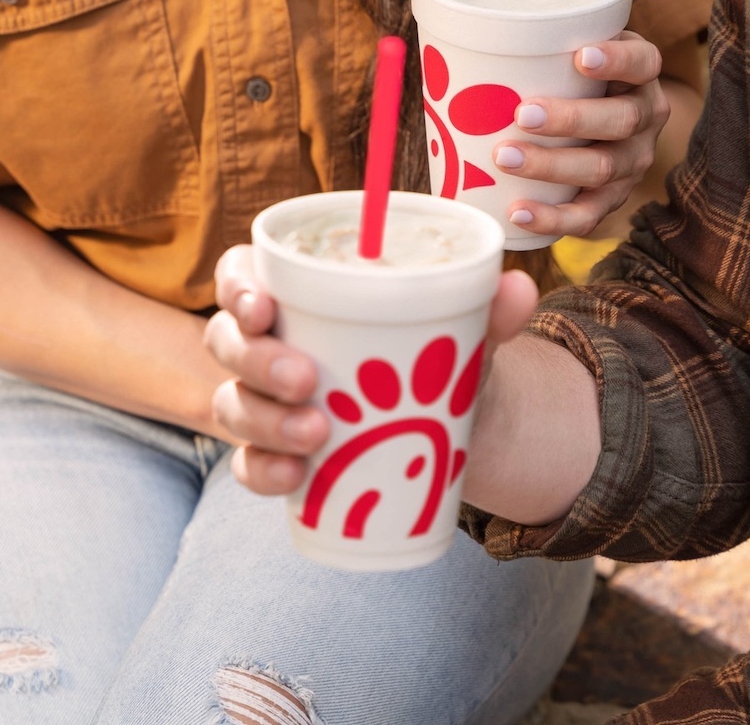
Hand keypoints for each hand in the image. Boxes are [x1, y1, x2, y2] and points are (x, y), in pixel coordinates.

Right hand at [204, 244, 538, 494]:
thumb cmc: (438, 355)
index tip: (264, 304)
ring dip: (264, 419)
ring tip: (317, 432)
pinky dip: (263, 470)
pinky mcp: (278, 452)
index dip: (238, 285)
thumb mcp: (464, 331)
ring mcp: (267, 400)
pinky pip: (248, 463)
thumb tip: (522, 287)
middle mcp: (271, 342)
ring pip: (234, 403)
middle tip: (304, 377)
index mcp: (300, 292)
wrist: (453, 428)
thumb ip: (489, 310)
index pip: (242, 272)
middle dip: (255, 358)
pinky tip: (294, 477)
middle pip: (228, 340)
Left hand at [495, 30, 668, 238]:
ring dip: (551, 165)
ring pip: (601, 168)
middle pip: (620, 120)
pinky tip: (517, 212)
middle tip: (521, 113)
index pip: (642, 62)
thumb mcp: (570, 50)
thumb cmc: (570, 76)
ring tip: (504, 157)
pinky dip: (553, 218)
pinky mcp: (613, 199)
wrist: (601, 125)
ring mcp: (633, 161)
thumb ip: (539, 42)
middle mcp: (645, 117)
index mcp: (640, 74)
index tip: (580, 56)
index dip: (617, 60)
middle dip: (570, 118)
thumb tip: (457, 32)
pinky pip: (588, 216)